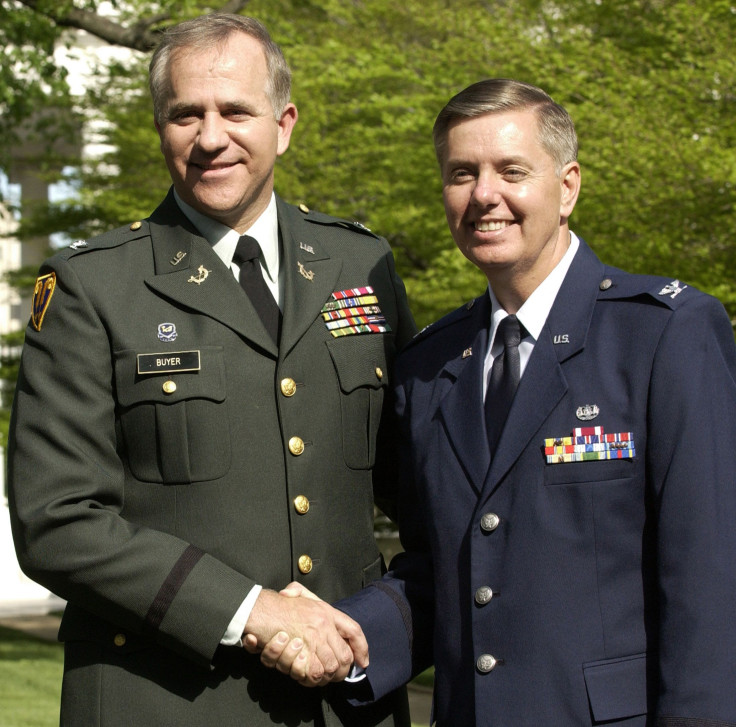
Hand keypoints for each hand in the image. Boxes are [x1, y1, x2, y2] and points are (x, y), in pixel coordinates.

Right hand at [243, 588, 367, 685]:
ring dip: (324, 675)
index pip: (354, 630)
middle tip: (333, 675)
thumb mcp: (298, 594)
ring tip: (314, 672)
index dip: (362, 647)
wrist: (258, 609)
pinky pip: (313, 673)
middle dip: (341, 671)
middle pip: (344, 656)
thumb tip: (321, 616)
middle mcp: (323, 624)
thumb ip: (306, 596)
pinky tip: (303, 673)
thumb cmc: (277, 604)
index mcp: (326, 611)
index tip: (363, 662)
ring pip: (330, 668)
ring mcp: (313, 639)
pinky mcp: (301, 653)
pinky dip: (309, 677)